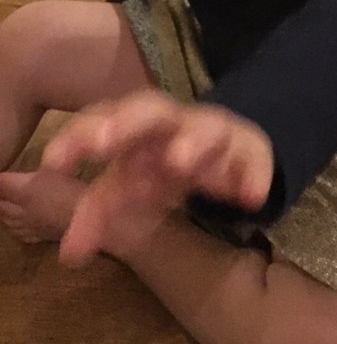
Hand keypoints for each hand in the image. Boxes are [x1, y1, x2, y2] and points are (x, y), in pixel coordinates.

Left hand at [41, 90, 273, 265]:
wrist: (226, 146)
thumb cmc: (161, 163)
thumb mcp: (125, 186)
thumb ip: (94, 215)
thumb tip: (69, 255)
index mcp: (135, 126)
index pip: (104, 118)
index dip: (79, 136)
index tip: (52, 162)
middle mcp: (174, 122)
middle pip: (151, 110)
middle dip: (127, 124)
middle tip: (103, 143)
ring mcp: (215, 132)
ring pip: (207, 128)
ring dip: (192, 142)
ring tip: (178, 163)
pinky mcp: (251, 150)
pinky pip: (255, 157)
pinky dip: (254, 175)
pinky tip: (250, 198)